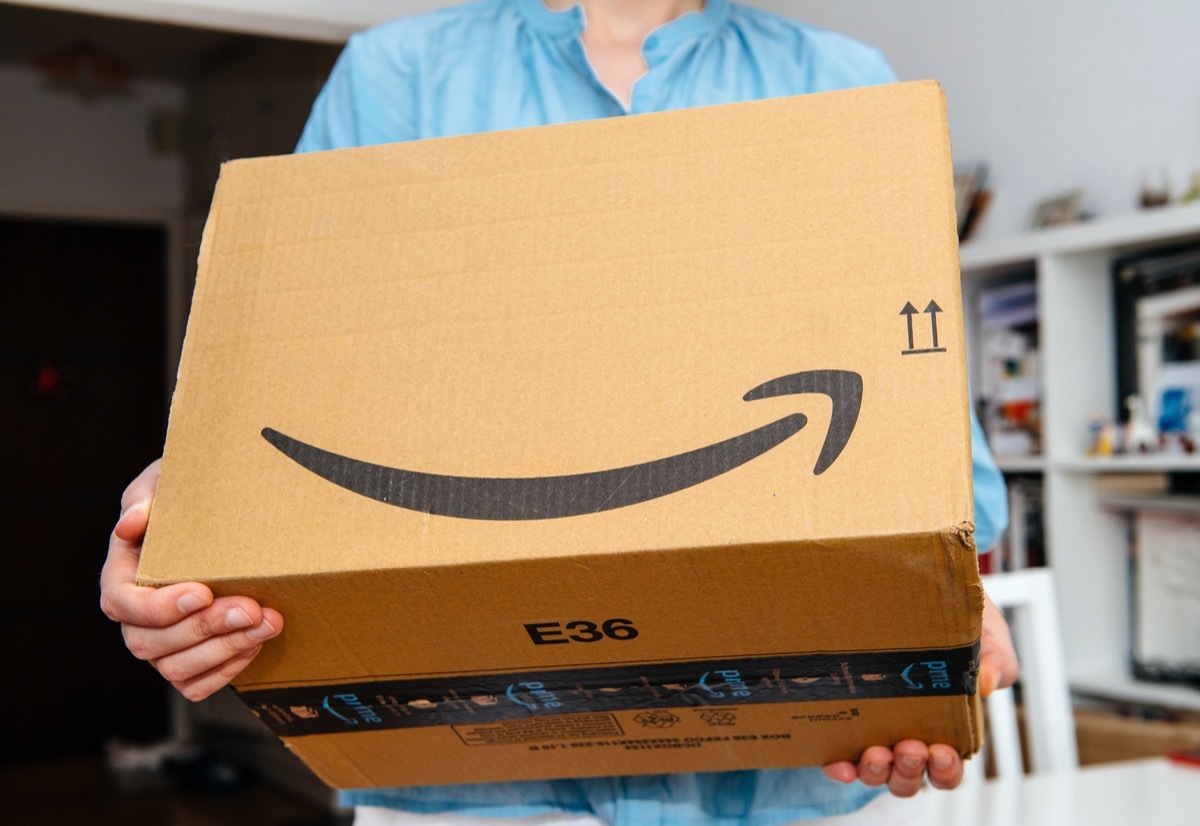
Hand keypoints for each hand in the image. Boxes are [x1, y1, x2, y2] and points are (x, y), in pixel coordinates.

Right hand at [99, 459, 283, 700]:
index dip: (159, 606)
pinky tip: (256, 644)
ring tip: (268, 622)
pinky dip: (227, 670)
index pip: (123, 603)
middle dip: (207, 627)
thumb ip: (145, 499)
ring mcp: (162, 645)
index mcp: (122, 575)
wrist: (224, 512)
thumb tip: (132, 523)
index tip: (201, 592)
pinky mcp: (190, 661)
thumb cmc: (187, 497)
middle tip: (252, 606)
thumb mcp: (164, 482)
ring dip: (226, 648)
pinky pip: (197, 685)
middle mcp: (136, 618)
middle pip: (152, 642)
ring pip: (177, 668)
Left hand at [821, 590, 1018, 795]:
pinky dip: (839, 767)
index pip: (947, 766)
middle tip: (908, 747)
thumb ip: (996, 658)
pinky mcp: (844, 718)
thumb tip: (987, 682)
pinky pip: (839, 756)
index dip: (946, 770)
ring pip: (876, 772)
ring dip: (876, 772)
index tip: (942, 751)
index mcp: (946, 725)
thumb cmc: (956, 616)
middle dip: (910, 772)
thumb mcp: (986, 632)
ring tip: (876, 753)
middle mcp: (908, 732)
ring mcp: (874, 728)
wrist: (915, 582)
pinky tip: (838, 762)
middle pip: (910, 777)